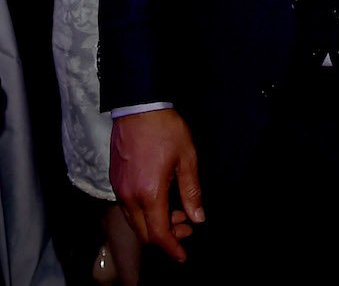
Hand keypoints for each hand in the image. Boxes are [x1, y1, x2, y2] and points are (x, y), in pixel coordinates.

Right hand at [110, 110, 204, 262]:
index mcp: (149, 193)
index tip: (182, 255)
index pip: (158, 233)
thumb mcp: (187, 158)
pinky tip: (161, 202)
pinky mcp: (115, 182)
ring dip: (155, 225)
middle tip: (186, 228)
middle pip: (144, 232)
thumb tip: (198, 217)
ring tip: (178, 214)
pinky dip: (145, 213)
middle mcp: (129, 197)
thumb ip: (191, 191)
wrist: (138, 109)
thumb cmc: (166, 130)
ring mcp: (119, 190)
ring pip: (135, 221)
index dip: (171, 247)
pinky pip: (128, 208)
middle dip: (165, 237)